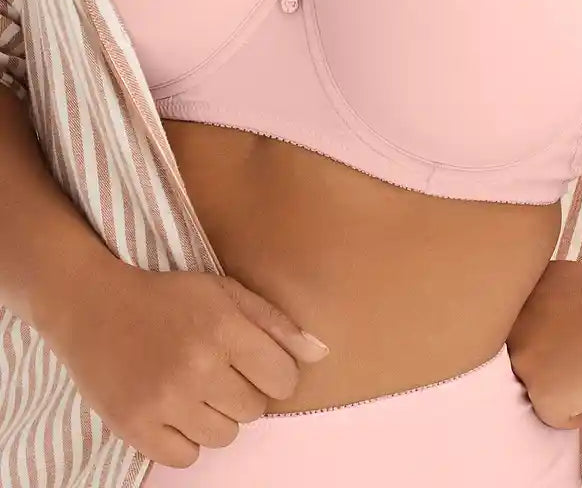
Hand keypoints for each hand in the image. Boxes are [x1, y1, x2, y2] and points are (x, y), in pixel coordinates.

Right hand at [46, 254, 329, 470]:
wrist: (93, 307)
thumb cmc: (166, 296)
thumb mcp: (224, 291)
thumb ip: (274, 322)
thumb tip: (320, 354)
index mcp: (224, 328)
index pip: (283, 379)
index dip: (274, 372)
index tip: (255, 363)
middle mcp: (198, 367)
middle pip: (254, 411)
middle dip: (243, 392)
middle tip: (217, 371)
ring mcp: (165, 401)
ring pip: (224, 436)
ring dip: (215, 416)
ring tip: (193, 388)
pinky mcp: (136, 428)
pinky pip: (186, 457)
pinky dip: (185, 439)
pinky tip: (173, 410)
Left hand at [505, 259, 581, 429]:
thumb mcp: (562, 281)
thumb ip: (540, 302)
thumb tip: (538, 326)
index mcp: (516, 301)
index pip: (514, 335)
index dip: (541, 345)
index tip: (563, 346)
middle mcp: (512, 330)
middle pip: (520, 362)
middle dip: (545, 365)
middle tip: (574, 364)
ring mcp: (525, 363)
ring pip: (531, 390)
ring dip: (555, 389)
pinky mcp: (544, 394)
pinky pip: (549, 416)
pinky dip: (570, 415)